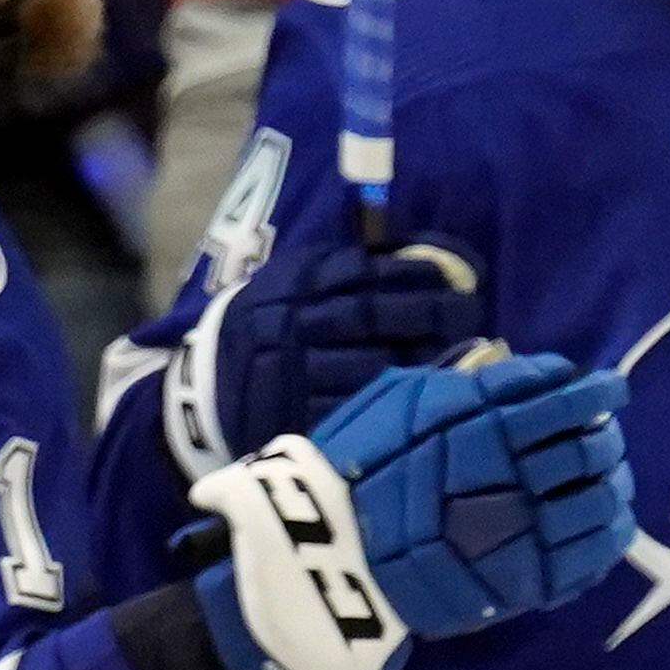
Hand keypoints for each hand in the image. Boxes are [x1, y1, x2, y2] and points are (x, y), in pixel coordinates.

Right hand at [181, 243, 488, 470]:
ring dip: (418, 359)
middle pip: (369, 314)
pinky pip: (350, 407)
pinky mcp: (291, 414)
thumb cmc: (266, 327)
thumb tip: (420, 255)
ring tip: (457, 351)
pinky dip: (389, 400)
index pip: (360, 270)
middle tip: (468, 312)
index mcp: (289, 285)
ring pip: (366, 363)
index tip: (454, 274)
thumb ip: (340, 269)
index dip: (413, 271)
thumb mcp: (289, 285)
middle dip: (427, 312)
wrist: (202, 387)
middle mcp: (287, 324)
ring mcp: (289, 372)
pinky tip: (420, 391)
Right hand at [319, 350, 635, 637]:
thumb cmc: (354, 468)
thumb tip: (533, 373)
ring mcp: (529, 534)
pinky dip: (608, 532)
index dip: (598, 392)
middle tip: (602, 432)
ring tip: (605, 476)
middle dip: (605, 435)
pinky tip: (602, 520)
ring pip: (603, 499)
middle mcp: (520, 479)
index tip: (607, 388)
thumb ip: (469, 382)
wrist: (324, 559)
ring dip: (612, 482)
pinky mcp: (529, 581)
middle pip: (593, 447)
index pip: (571, 401)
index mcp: (490, 429)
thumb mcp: (400, 400)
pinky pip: (595, 555)